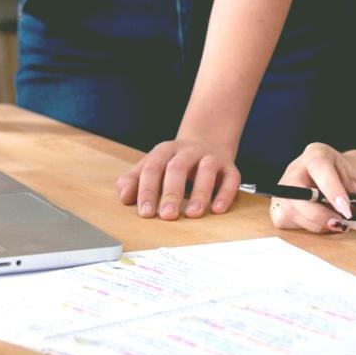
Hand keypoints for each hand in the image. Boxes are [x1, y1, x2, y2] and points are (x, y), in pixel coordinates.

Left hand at [116, 137, 238, 219]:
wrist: (207, 139)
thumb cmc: (173, 161)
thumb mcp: (152, 166)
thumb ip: (134, 181)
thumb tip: (124, 196)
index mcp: (165, 151)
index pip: (153, 167)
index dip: (148, 190)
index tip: (146, 212)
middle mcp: (188, 151)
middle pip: (178, 167)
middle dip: (172, 192)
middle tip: (168, 215)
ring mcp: (210, 157)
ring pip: (207, 170)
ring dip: (200, 192)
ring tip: (193, 214)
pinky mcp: (229, 167)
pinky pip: (231, 178)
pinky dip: (225, 193)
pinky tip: (218, 209)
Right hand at [268, 142, 355, 233]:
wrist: (341, 180)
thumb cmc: (352, 178)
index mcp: (317, 154)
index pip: (320, 168)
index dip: (331, 190)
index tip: (346, 211)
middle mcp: (296, 168)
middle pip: (297, 193)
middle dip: (319, 214)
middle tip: (341, 224)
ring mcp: (284, 188)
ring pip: (290, 211)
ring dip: (314, 224)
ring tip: (335, 223)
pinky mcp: (279, 206)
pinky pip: (285, 222)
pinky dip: (304, 228)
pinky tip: (320, 225)